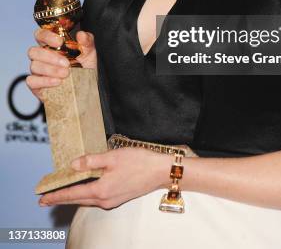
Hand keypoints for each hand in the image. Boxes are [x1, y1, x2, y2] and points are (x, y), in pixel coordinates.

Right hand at [26, 29, 96, 101]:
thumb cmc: (83, 68)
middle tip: (66, 63)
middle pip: (33, 51)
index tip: (60, 41)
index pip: (41, 35)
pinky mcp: (36, 85)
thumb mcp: (89, 53)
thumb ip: (87, 41)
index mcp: (51, 45)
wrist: (85, 89)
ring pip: (34, 66)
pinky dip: (44, 81)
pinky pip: (32, 81)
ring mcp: (37, 71)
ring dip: (51, 69)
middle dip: (50, 56)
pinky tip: (58, 82)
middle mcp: (41, 57)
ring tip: (66, 73)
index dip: (47, 36)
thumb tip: (81, 34)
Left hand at [38, 147, 172, 208]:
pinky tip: (84, 189)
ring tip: (61, 193)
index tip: (42, 198)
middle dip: (61, 198)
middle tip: (46, 199)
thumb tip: (73, 165)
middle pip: (77, 199)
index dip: (56, 195)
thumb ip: (91, 161)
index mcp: (100, 190)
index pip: (72, 193)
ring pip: (86, 200)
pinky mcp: (118, 197)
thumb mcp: (113, 157)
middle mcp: (104, 199)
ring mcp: (112, 200)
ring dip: (73, 196)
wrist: (160, 171)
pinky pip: (96, 198)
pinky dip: (85, 195)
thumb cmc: (139, 162)